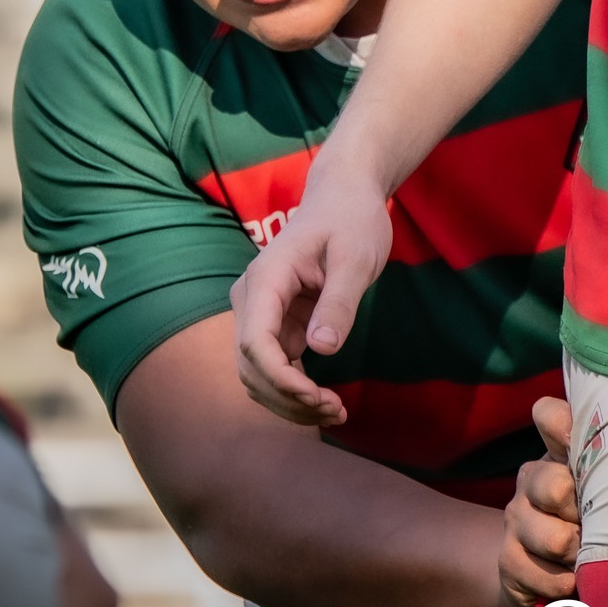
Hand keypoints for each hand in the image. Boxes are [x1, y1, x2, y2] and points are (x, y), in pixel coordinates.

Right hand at [232, 158, 393, 423]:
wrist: (345, 195)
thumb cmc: (352, 219)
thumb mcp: (356, 256)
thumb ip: (339, 301)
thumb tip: (320, 350)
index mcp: (266, 279)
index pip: (255, 342)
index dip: (280, 379)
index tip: (318, 398)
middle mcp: (252, 299)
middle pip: (251, 367)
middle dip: (288, 398)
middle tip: (336, 411)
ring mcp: (261, 313)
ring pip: (259, 374)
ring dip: (289, 402)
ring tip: (336, 411)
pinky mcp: (276, 323)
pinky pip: (275, 367)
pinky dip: (295, 390)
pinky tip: (327, 402)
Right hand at [500, 397, 578, 606]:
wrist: (545, 575)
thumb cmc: (591, 523)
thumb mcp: (603, 491)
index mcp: (555, 453)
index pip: (548, 415)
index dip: (564, 427)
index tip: (591, 448)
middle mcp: (530, 478)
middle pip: (556, 487)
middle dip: (584, 516)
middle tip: (596, 526)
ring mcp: (515, 518)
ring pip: (555, 539)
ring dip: (578, 557)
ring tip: (585, 557)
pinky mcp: (507, 559)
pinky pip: (546, 577)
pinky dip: (566, 585)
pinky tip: (570, 580)